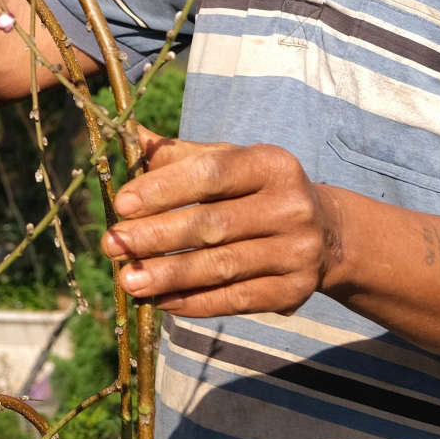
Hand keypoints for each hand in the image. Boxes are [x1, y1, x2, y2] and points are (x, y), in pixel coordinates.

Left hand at [102, 131, 344, 317]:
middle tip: (112, 245)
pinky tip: (161, 301)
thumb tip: (128, 136)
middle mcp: (290, 206)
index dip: (164, 189)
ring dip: (169, 276)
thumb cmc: (257, 190)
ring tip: (128, 280)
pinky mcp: (293, 291)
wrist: (327, 234)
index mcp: (271, 164)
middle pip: (212, 225)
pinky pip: (236, 299)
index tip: (122, 204)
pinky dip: (195, 302)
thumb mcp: (229, 162)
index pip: (211, 174)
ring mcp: (296, 252)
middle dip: (156, 237)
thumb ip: (179, 155)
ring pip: (221, 267)